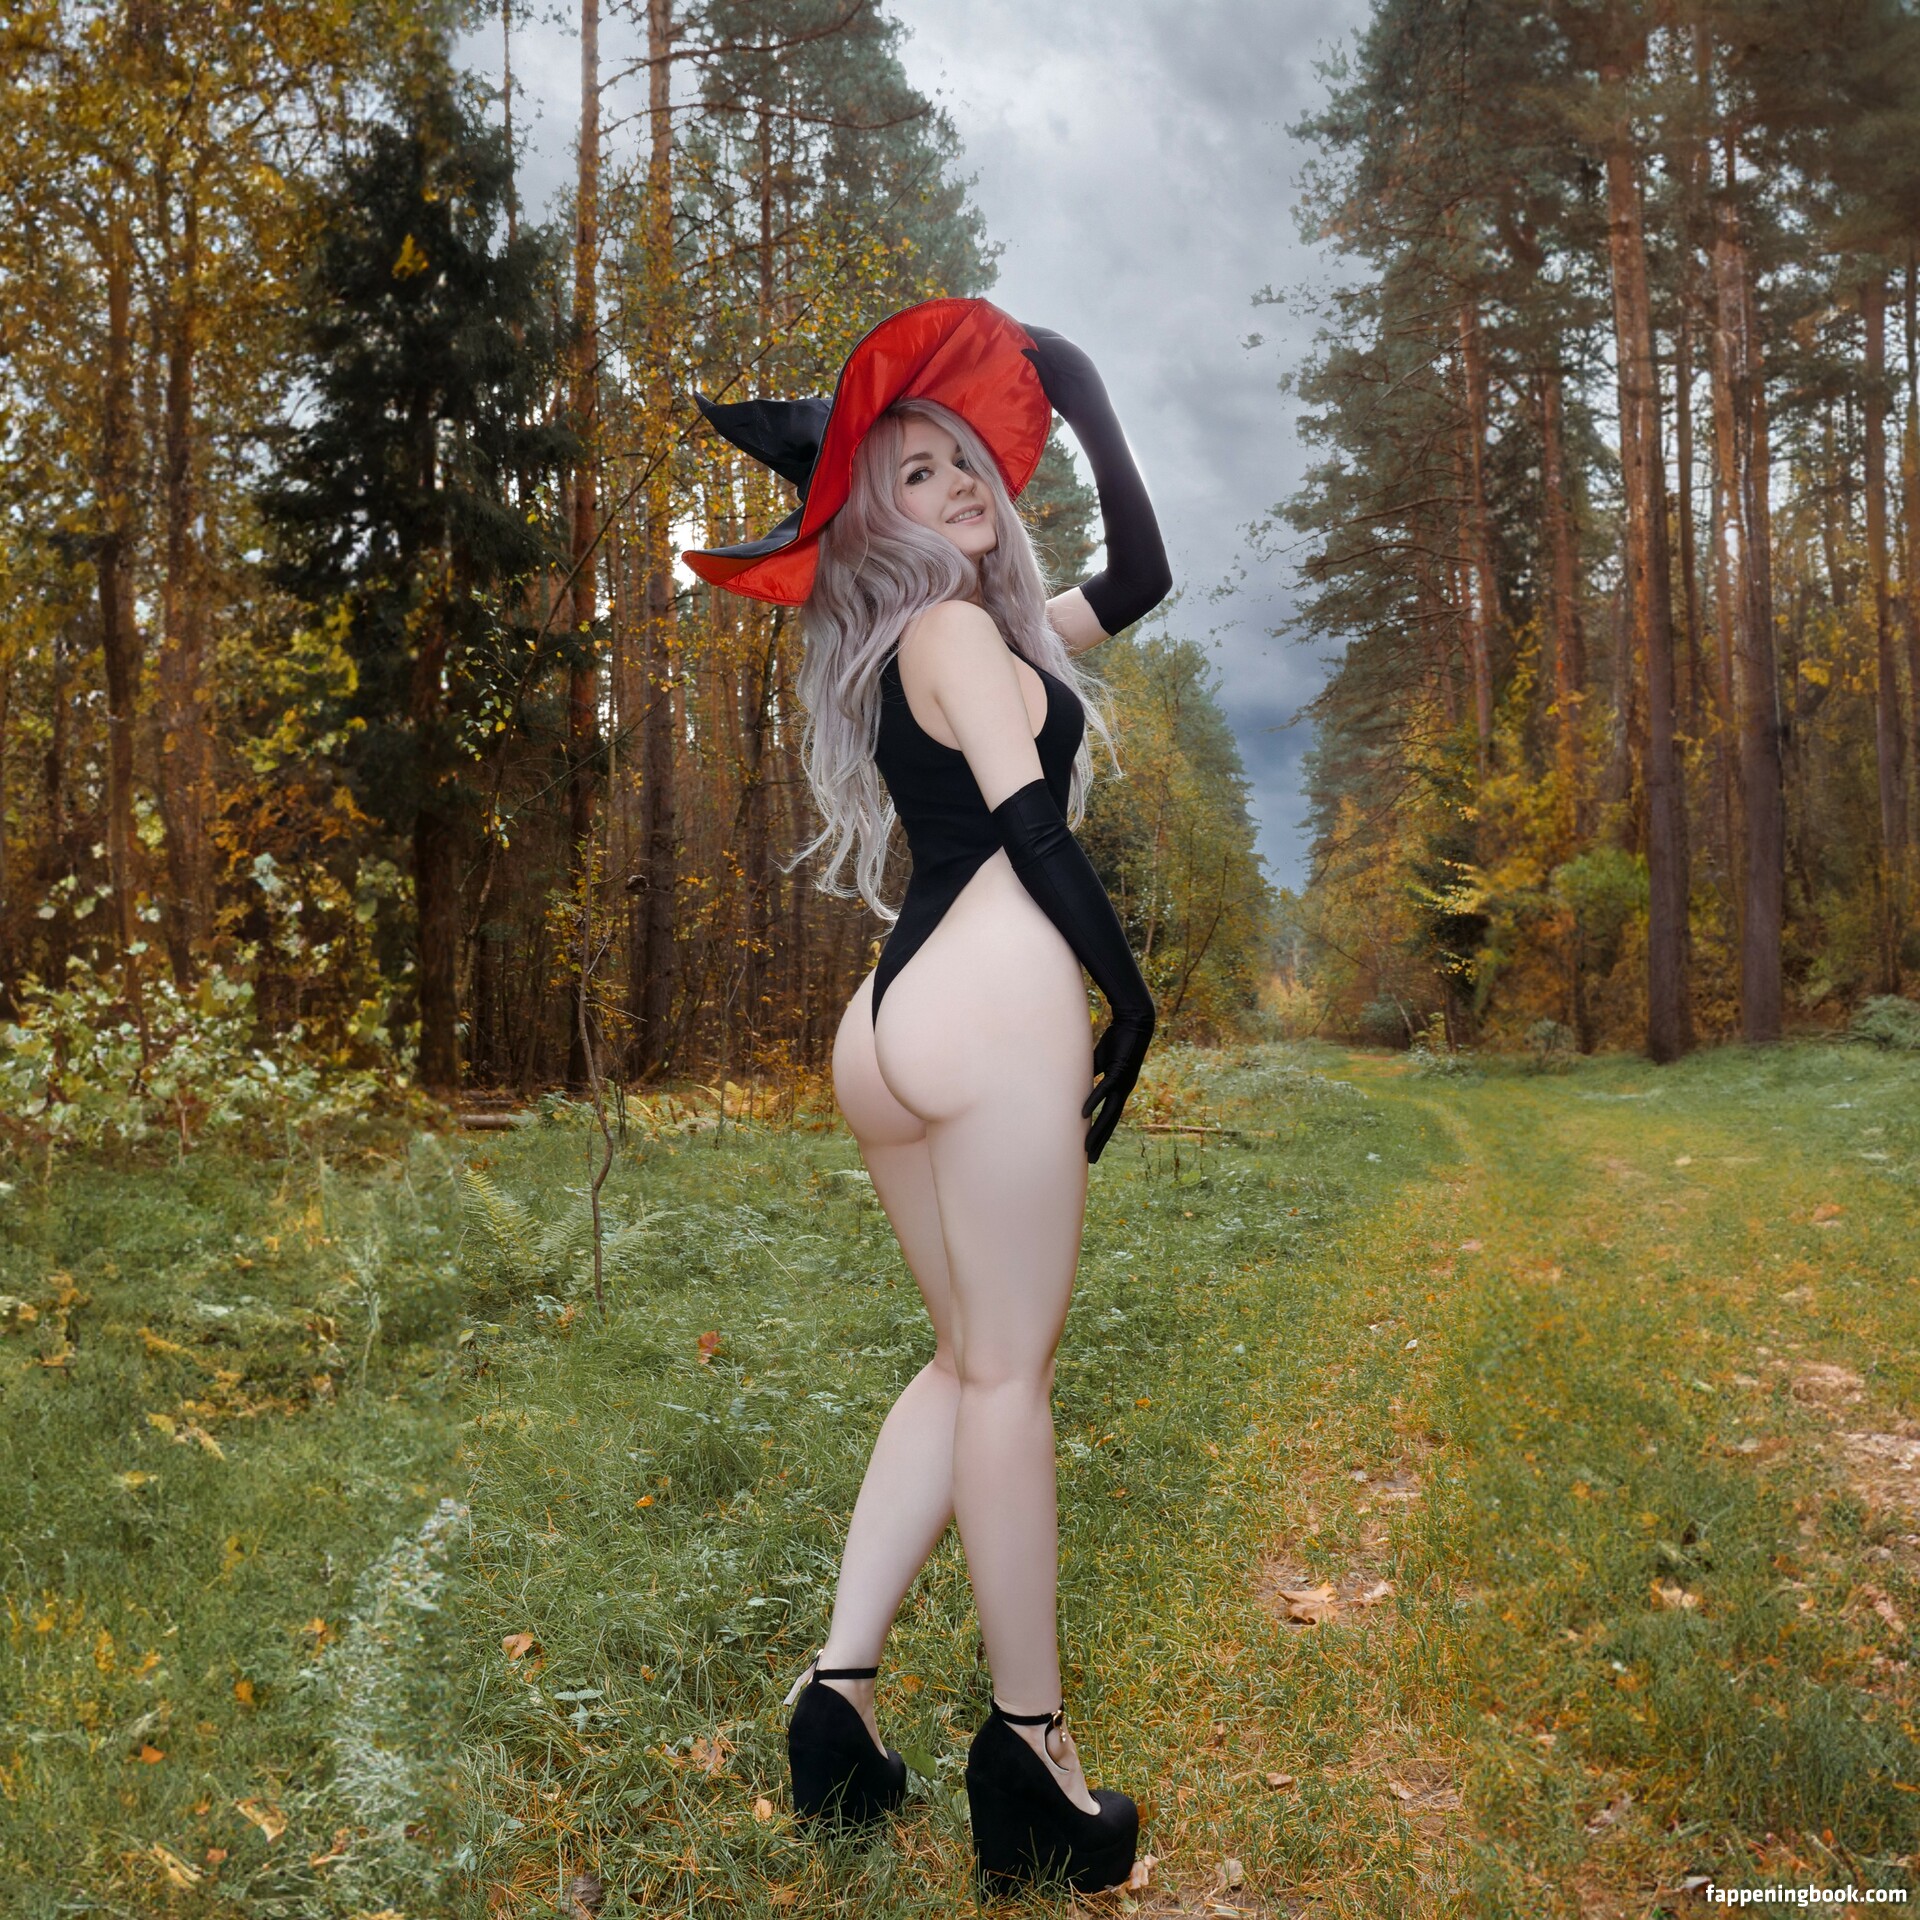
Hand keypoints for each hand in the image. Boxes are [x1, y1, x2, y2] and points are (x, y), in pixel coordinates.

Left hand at [1020, 324, 1109, 425]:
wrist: (1090, 415)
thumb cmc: (1068, 403)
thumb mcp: (1047, 383)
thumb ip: (1038, 367)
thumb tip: (1022, 350)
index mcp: (1056, 361)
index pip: (1039, 344)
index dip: (1027, 337)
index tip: (1011, 331)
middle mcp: (1065, 356)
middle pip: (1046, 339)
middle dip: (1032, 332)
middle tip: (1016, 325)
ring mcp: (1075, 357)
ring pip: (1057, 341)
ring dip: (1042, 334)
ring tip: (1026, 328)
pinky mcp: (1083, 361)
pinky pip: (1069, 350)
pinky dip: (1057, 345)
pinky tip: (1045, 341)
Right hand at [1081, 1011, 1152, 1163]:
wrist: (1133, 1024)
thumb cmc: (1117, 1041)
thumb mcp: (1100, 1062)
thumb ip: (1091, 1075)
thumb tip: (1077, 1082)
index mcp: (1119, 1090)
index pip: (1110, 1117)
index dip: (1102, 1134)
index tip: (1093, 1148)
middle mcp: (1123, 1090)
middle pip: (1111, 1122)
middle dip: (1101, 1142)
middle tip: (1091, 1160)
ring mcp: (1122, 1083)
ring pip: (1109, 1112)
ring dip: (1098, 1131)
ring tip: (1088, 1147)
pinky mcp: (1118, 1071)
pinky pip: (1104, 1090)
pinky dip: (1094, 1102)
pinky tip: (1085, 1115)